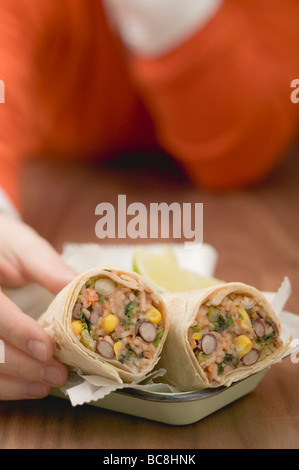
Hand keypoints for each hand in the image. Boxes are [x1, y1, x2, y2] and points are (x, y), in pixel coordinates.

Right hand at [0, 214, 76, 399]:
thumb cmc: (4, 245)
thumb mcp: (23, 246)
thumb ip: (46, 266)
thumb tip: (77, 285)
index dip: (18, 332)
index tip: (47, 349)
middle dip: (23, 365)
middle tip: (58, 373)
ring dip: (15, 381)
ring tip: (48, 384)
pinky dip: (7, 385)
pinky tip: (31, 387)